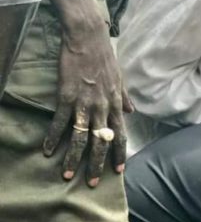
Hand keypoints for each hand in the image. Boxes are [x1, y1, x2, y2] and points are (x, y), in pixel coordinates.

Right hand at [43, 13, 132, 187]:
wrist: (88, 38)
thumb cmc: (105, 57)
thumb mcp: (120, 79)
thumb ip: (125, 98)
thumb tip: (132, 110)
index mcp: (116, 106)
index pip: (120, 136)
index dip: (118, 155)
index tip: (118, 171)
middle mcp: (103, 109)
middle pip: (102, 143)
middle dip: (97, 165)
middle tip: (93, 183)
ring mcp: (84, 104)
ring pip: (81, 138)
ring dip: (74, 158)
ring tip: (67, 174)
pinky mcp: (67, 97)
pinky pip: (60, 123)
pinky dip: (54, 138)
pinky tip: (48, 151)